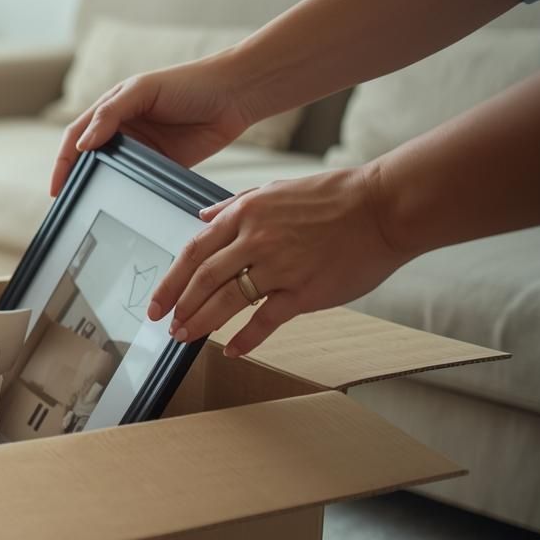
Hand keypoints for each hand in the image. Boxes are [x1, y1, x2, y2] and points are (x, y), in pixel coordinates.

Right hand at [49, 53, 258, 196]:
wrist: (234, 95)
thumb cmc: (189, 82)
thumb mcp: (142, 90)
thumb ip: (110, 114)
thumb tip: (82, 144)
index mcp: (112, 107)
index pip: (76, 135)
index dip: (62, 161)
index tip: (56, 187)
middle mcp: (123, 129)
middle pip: (89, 157)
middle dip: (76, 178)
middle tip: (68, 203)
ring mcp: (143, 148)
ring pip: (113, 172)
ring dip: (101, 187)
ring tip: (90, 206)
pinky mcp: (164, 164)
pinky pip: (141, 181)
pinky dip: (131, 192)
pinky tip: (124, 203)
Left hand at [146, 164, 413, 356]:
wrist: (383, 207)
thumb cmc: (334, 197)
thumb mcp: (275, 189)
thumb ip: (235, 205)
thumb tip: (202, 217)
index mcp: (245, 213)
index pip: (193, 252)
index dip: (170, 280)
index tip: (157, 301)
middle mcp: (255, 239)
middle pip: (202, 279)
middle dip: (178, 306)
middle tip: (166, 325)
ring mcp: (279, 266)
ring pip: (226, 301)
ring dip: (201, 322)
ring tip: (185, 338)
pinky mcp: (304, 291)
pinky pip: (265, 320)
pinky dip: (246, 339)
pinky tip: (231, 350)